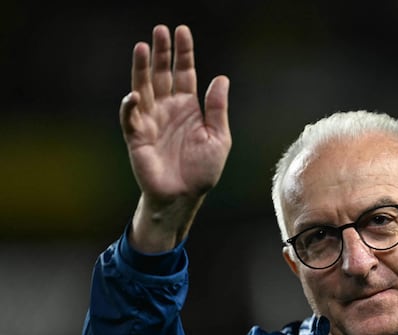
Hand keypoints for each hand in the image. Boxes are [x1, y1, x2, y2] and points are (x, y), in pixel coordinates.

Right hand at [120, 25, 230, 250]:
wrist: (184, 196)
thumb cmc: (202, 170)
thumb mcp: (218, 138)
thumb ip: (217, 109)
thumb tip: (221, 78)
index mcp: (188, 107)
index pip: (184, 73)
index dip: (183, 53)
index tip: (182, 31)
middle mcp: (167, 109)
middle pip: (162, 74)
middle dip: (161, 52)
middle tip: (159, 30)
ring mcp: (150, 120)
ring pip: (143, 88)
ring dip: (141, 69)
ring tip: (141, 47)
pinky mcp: (137, 136)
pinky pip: (130, 118)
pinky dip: (131, 106)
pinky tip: (135, 94)